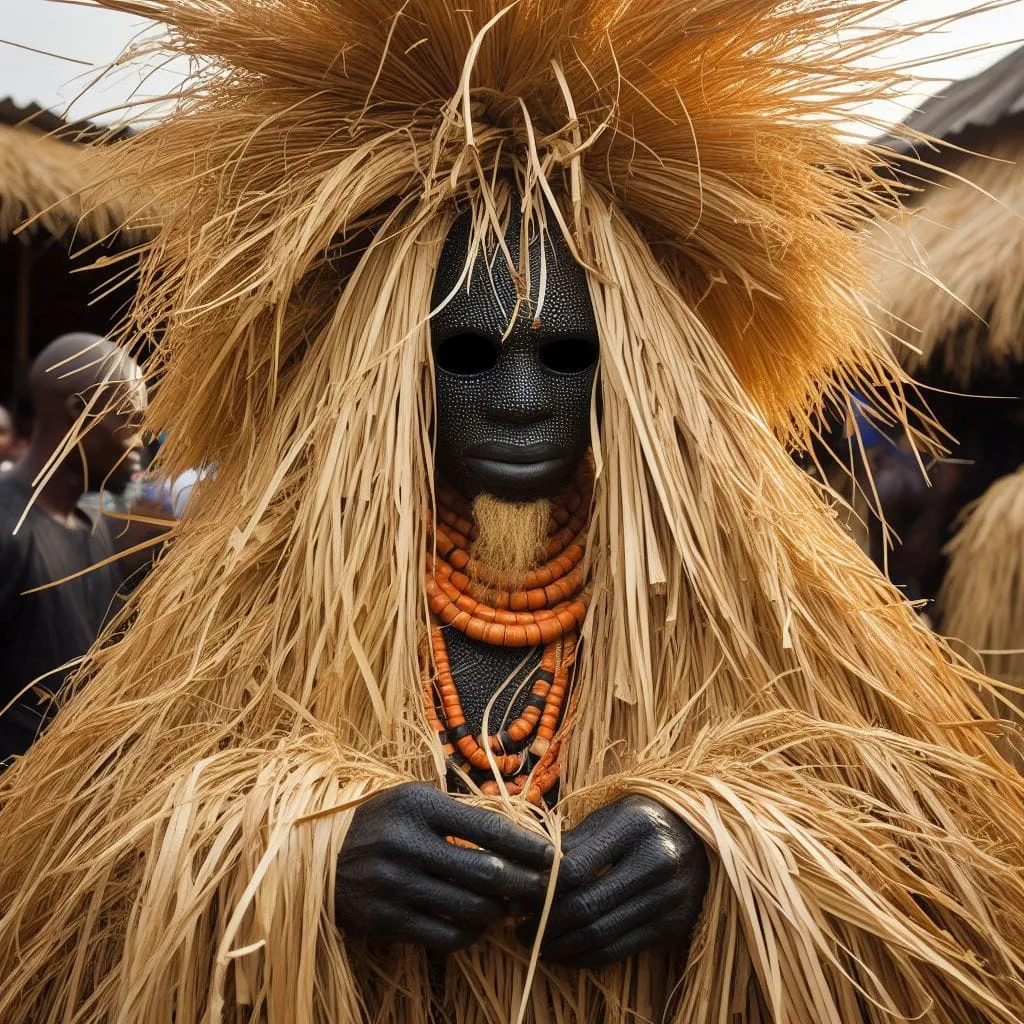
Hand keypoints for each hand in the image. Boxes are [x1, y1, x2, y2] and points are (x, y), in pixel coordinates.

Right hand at [335, 782, 553, 952]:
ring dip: (499, 912)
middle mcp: (405, 842)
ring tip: (510, 907)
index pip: (488, 827)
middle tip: (542, 890)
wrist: (315, 855)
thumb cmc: (379, 822)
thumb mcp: (413, 800)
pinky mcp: (383, 919)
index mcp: (417, 804)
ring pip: (470, 909)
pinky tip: (476, 924)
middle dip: (524, 885)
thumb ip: (458, 814)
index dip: (527, 845)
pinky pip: (444, 935)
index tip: (551, 857)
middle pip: (487, 872)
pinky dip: (470, 934)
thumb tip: (518, 837)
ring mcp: (392, 883)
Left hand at [521, 795, 707, 967]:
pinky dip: (586, 956)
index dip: (541, 888)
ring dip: (561, 946)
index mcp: (635, 826)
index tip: (519, 896)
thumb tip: (526, 877)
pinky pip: (619, 949)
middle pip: (587, 905)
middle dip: (546, 924)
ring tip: (537, 943)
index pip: (576, 867)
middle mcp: (658, 861)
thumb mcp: (608, 817)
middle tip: (520, 930)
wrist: (699, 834)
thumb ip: (571, 844)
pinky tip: (566, 952)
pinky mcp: (673, 925)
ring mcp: (669, 897)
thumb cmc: (641, 821)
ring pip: (600, 934)